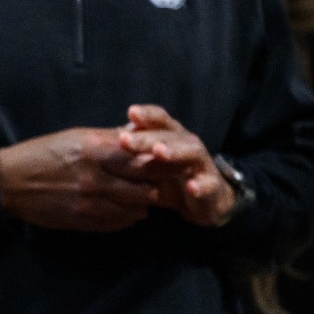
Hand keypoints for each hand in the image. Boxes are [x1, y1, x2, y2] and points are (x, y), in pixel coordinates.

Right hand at [0, 128, 158, 231]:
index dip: (162, 162)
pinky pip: (118, 223)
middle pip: (145, 186)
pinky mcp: (83, 221)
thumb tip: (140, 133)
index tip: (169, 162)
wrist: (10, 182)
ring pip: (136, 209)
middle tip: (159, 182)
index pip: (143, 158)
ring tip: (140, 195)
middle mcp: (96, 177)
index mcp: (95, 150)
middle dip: (156, 184)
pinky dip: (126, 216)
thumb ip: (109, 138)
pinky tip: (124, 208)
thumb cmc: (43, 154)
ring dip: (141, 203)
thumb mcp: (76, 136)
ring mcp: (90, 202)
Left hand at [116, 106, 236, 226]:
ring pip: (191, 152)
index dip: (147, 115)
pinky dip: (202, 186)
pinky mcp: (213, 187)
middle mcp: (187, 145)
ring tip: (159, 152)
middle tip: (126, 139)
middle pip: (169, 135)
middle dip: (148, 136)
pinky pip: (209, 185)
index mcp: (171, 137)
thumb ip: (131, 151)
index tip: (130, 112)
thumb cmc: (170, 178)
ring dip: (175, 151)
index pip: (159, 120)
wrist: (207, 201)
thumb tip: (101, 141)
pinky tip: (192, 187)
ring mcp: (202, 165)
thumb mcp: (148, 164)